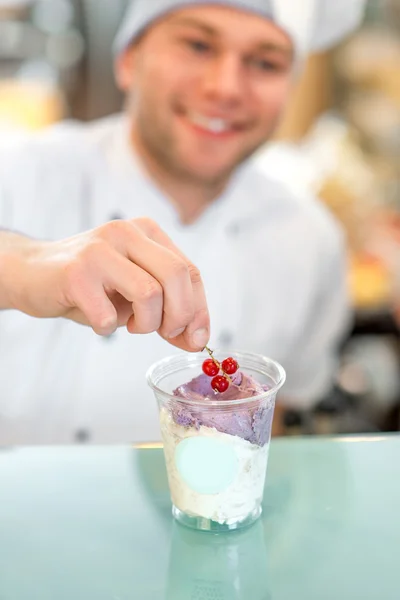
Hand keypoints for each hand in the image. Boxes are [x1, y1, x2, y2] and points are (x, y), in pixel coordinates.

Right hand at [12, 218, 209, 350]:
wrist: (33, 274)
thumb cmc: (91, 285)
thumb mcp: (136, 292)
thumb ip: (168, 310)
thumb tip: (197, 340)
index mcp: (147, 232)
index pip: (191, 271)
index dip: (199, 310)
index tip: (196, 338)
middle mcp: (127, 232)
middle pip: (178, 276)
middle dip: (180, 316)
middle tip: (162, 332)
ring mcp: (100, 249)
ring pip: (150, 293)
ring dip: (145, 324)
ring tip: (128, 325)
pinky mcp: (76, 272)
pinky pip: (109, 315)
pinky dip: (108, 329)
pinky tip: (98, 320)